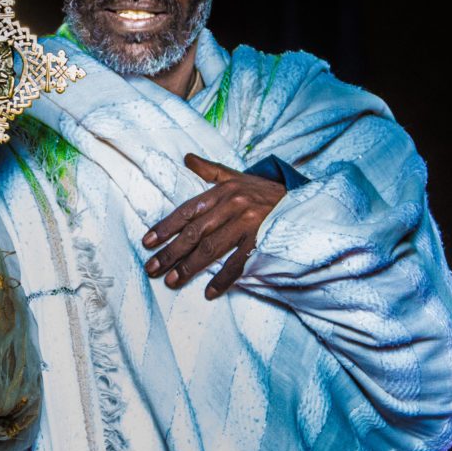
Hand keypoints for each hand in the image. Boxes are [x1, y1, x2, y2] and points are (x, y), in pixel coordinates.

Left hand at [141, 153, 285, 299]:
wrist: (303, 201)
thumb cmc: (264, 191)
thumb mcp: (237, 176)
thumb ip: (210, 170)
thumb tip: (187, 158)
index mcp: (222, 192)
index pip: (187, 211)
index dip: (165, 227)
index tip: (147, 243)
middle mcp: (232, 207)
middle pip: (194, 233)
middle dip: (171, 252)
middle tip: (152, 268)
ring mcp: (247, 225)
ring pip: (211, 249)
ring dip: (189, 267)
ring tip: (172, 281)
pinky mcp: (262, 241)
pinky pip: (239, 262)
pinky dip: (224, 279)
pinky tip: (210, 292)